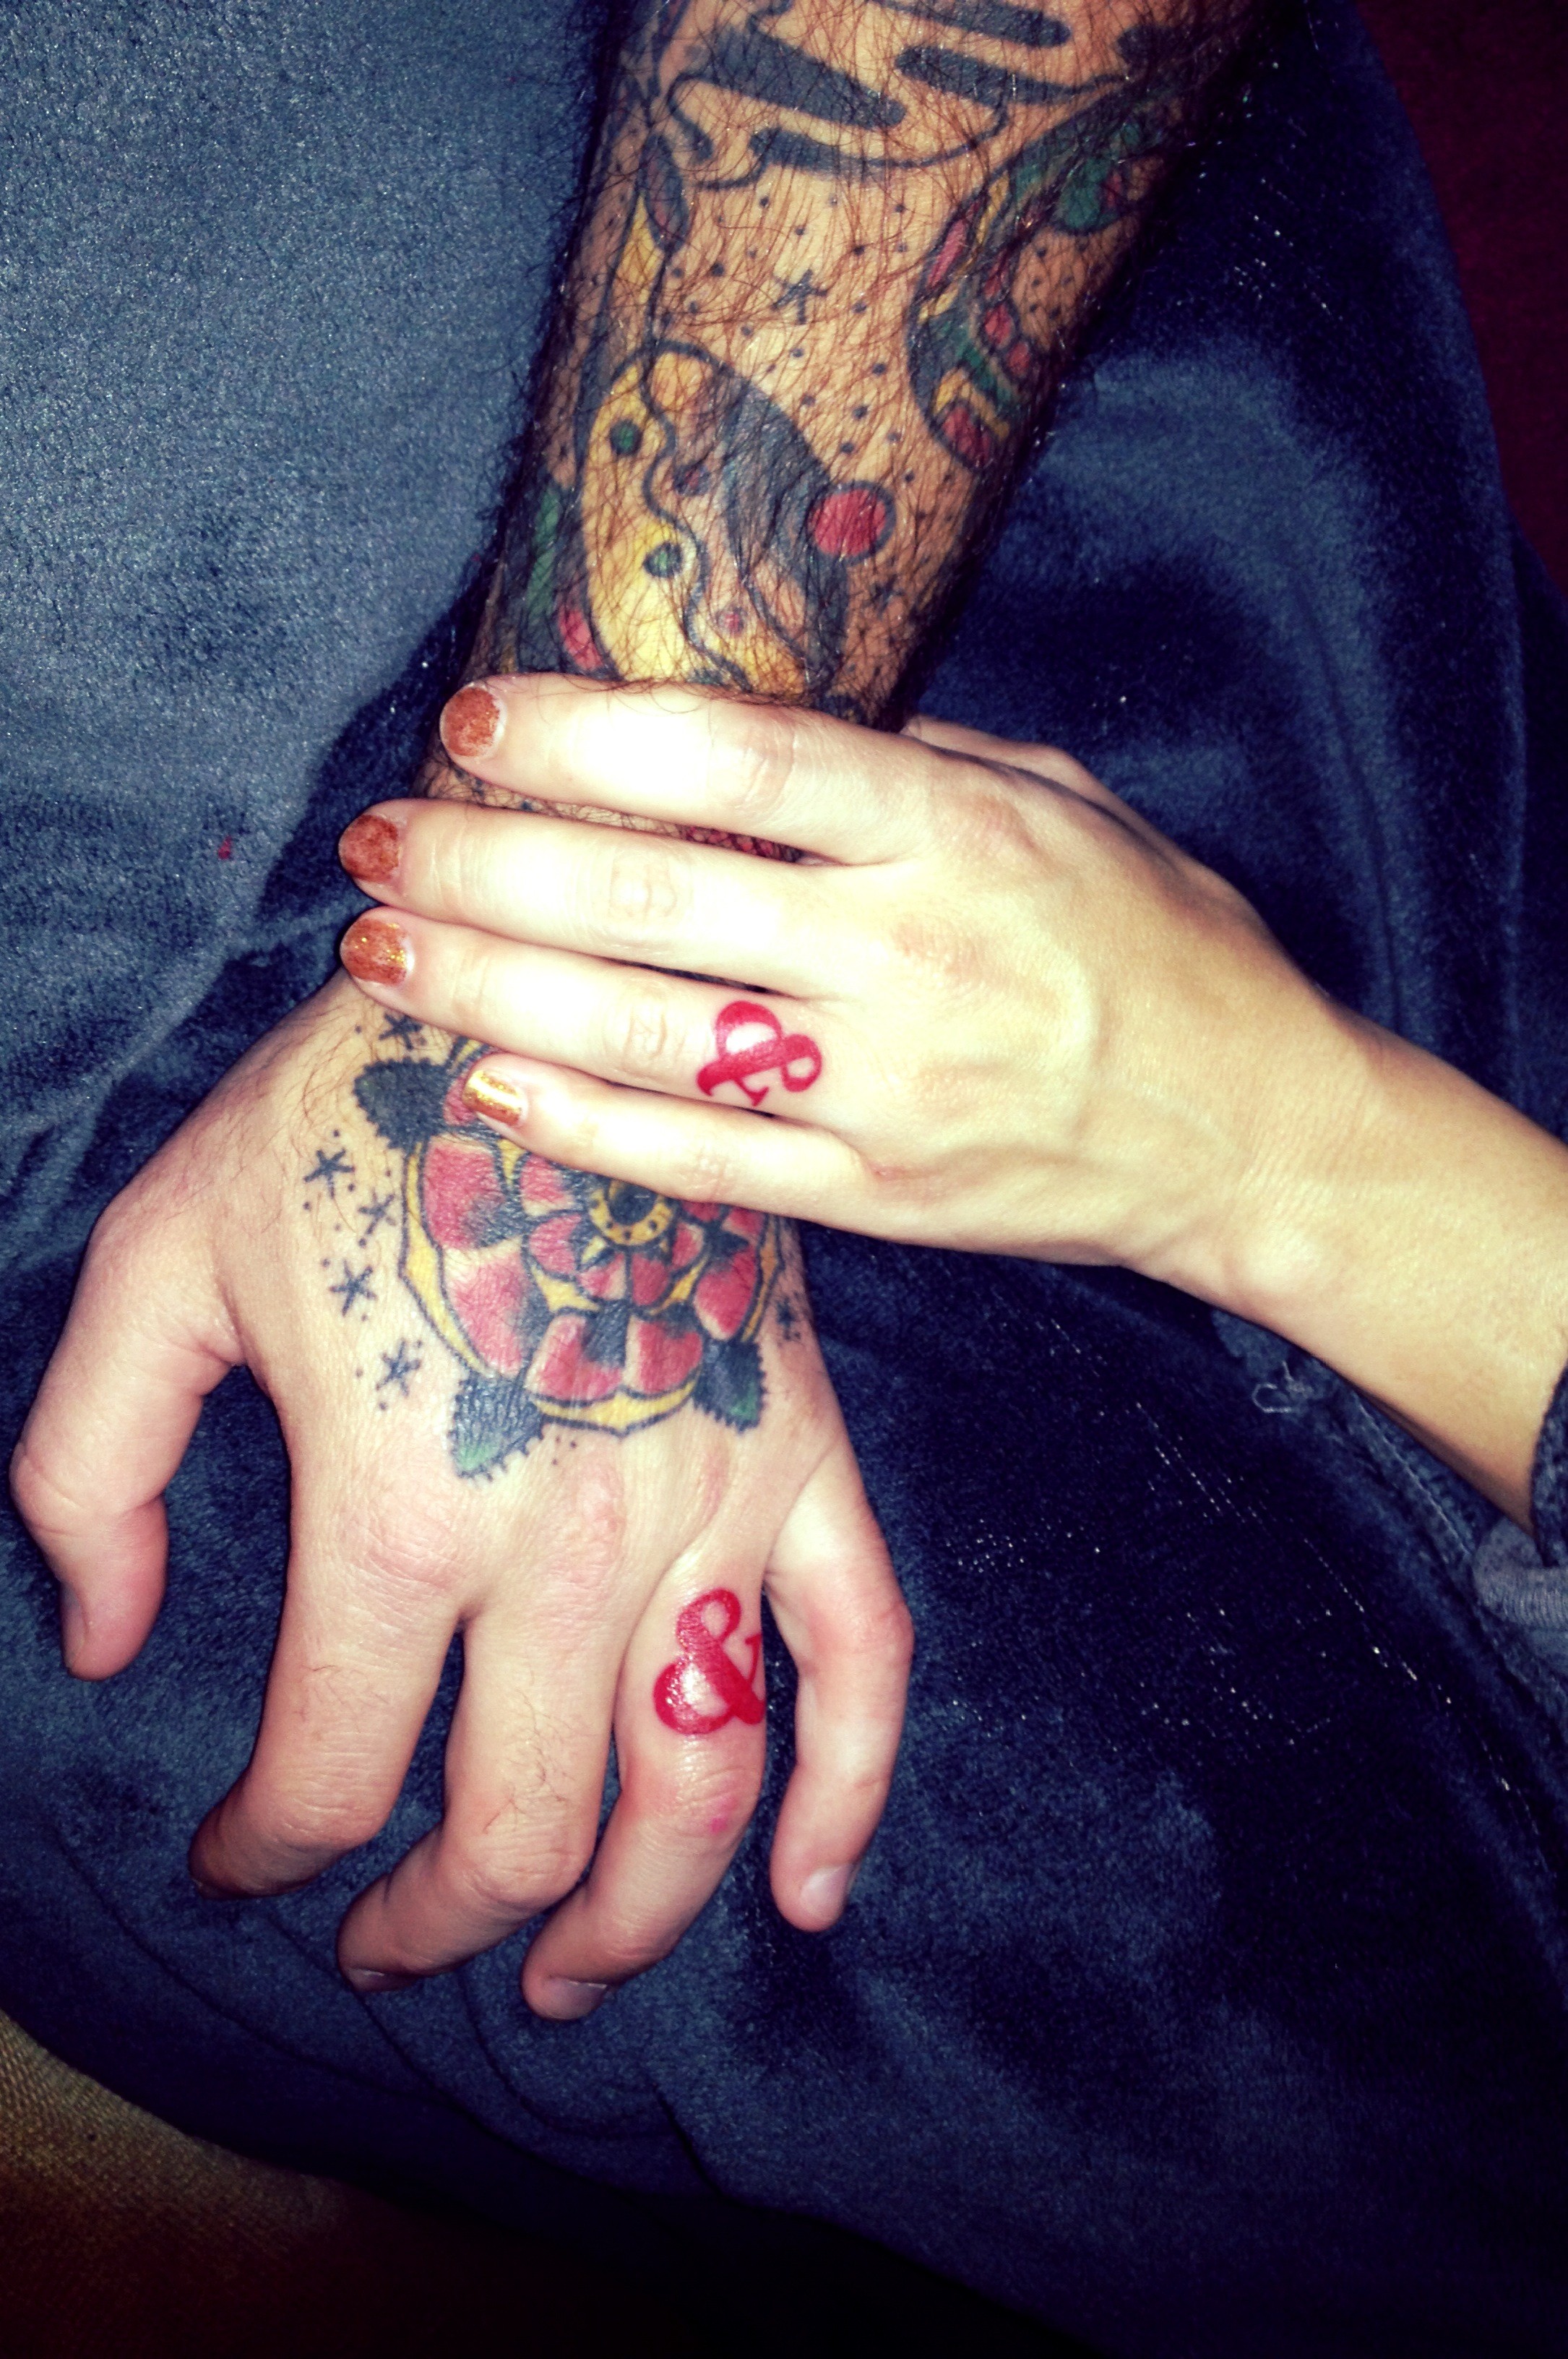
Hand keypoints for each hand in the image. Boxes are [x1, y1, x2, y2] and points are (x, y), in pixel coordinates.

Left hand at [10, 977, 909, 2015]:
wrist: (547, 979)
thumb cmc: (342, 1111)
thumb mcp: (156, 1262)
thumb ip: (88, 1470)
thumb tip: (111, 1646)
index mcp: (401, 1505)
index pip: (330, 1772)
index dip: (266, 1851)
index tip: (240, 1856)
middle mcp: (570, 1541)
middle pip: (523, 1829)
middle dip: (438, 1921)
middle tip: (385, 1937)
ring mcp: (708, 1504)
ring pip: (696, 1789)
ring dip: (633, 1918)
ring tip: (568, 1974)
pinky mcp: (799, 1456)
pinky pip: (863, 1656)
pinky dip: (848, 1792)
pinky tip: (811, 1890)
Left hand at [334, 673, 1334, 1300]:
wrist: (1251, 1131)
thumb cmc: (1159, 942)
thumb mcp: (1061, 799)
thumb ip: (907, 758)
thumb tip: (739, 727)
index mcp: (956, 831)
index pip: (734, 758)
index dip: (583, 732)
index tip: (477, 721)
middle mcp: (910, 956)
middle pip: (650, 898)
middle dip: (483, 863)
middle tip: (379, 839)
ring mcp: (888, 1090)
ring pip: (645, 1035)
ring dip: (489, 990)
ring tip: (380, 953)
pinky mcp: (877, 1196)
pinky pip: (700, 1161)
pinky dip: (581, 1124)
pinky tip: (486, 1079)